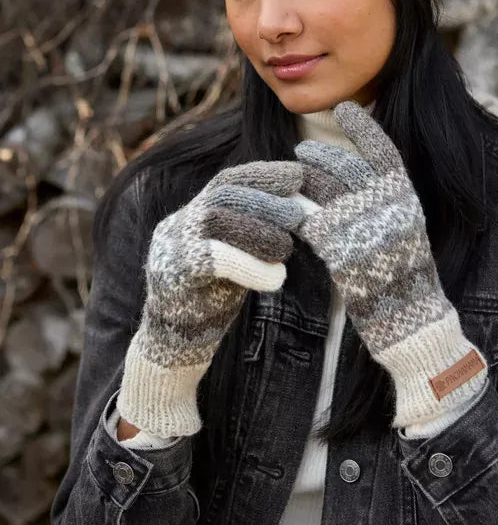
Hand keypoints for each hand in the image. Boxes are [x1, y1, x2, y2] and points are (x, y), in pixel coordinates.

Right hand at [117, 160, 304, 436]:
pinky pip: (214, 259)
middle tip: (298, 214)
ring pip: (215, 220)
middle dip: (265, 200)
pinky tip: (277, 278)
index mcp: (190, 214)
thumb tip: (300, 208)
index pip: (227, 181)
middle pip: (222, 195)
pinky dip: (251, 265)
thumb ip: (252, 233)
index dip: (262, 176)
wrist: (171, 348)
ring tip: (287, 248)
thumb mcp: (234, 258)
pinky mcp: (172, 277)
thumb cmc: (211, 300)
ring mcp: (170, 249)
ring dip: (259, 231)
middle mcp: (177, 225)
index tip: (297, 176)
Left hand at [292, 100, 487, 432]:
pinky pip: (305, 218)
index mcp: (405, 196)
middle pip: (342, 164)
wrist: (411, 319)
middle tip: (303, 152)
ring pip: (319, 187)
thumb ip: (386, 201)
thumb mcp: (406, 228)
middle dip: (319, 155)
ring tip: (291, 177)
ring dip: (300, 179)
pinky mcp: (336, 246)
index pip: (382, 149)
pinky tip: (284, 211)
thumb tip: (360, 177)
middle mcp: (384, 203)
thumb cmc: (407, 278)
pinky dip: (293, 212)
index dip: (363, 127)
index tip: (345, 109)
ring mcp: (360, 223)